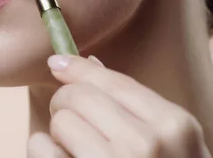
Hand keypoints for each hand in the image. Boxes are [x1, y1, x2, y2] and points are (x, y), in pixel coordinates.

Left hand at [27, 55, 210, 157]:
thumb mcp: (172, 142)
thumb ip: (135, 105)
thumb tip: (88, 63)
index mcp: (172, 126)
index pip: (111, 81)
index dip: (78, 68)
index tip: (57, 63)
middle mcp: (144, 145)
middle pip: (78, 96)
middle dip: (67, 102)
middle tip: (72, 117)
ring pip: (60, 121)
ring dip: (59, 132)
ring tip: (77, 148)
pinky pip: (40, 147)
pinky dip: (43, 150)